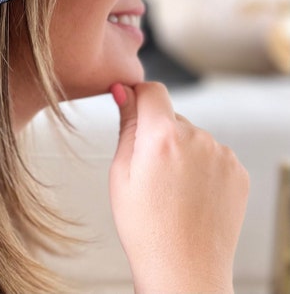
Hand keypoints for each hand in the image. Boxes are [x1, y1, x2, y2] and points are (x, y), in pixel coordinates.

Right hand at [109, 82, 249, 293]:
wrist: (184, 270)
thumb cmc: (146, 227)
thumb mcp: (121, 172)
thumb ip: (127, 125)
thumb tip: (124, 91)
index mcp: (162, 136)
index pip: (152, 90)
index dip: (139, 96)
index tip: (132, 109)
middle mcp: (197, 138)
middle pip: (172, 117)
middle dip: (158, 133)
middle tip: (149, 171)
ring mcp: (222, 155)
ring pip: (192, 136)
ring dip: (181, 150)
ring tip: (172, 188)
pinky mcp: (238, 171)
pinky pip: (212, 154)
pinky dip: (201, 165)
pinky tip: (191, 193)